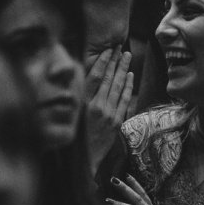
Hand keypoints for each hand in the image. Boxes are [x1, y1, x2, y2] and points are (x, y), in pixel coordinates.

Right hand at [85, 48, 133, 174]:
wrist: (84, 158)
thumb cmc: (75, 136)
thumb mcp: (72, 114)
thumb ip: (79, 97)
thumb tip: (84, 78)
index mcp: (82, 103)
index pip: (94, 77)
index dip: (102, 62)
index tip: (107, 51)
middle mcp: (96, 106)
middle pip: (108, 79)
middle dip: (115, 61)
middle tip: (120, 47)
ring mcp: (108, 114)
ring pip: (118, 87)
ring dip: (123, 69)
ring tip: (127, 56)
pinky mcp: (116, 121)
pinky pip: (124, 100)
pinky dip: (128, 86)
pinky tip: (131, 76)